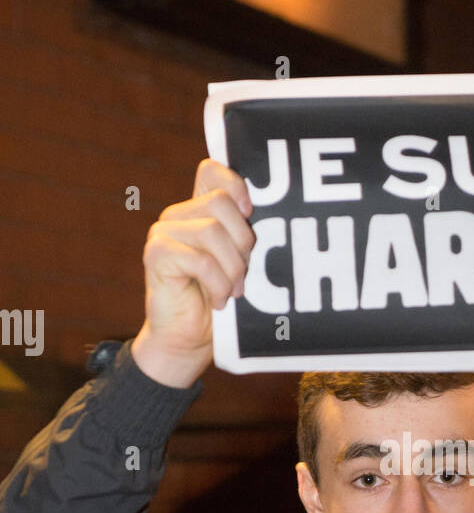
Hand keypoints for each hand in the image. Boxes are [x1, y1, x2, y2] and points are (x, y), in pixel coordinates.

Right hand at [131, 160, 254, 386]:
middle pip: (220, 202)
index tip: (251, 214)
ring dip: (232, 268)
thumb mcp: (242, 262)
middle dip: (243, 242)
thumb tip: (279, 214)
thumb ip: (248, 235)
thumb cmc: (222, 302)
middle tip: (244, 274)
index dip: (236, 185)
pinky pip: (199, 259)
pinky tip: (218, 300)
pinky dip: (217, 284)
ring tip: (233, 291)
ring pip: (211, 230)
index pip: (213, 170)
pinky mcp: (156, 255)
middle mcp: (179, 215)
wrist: (189, 341)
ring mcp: (164, 232)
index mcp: (200, 210)